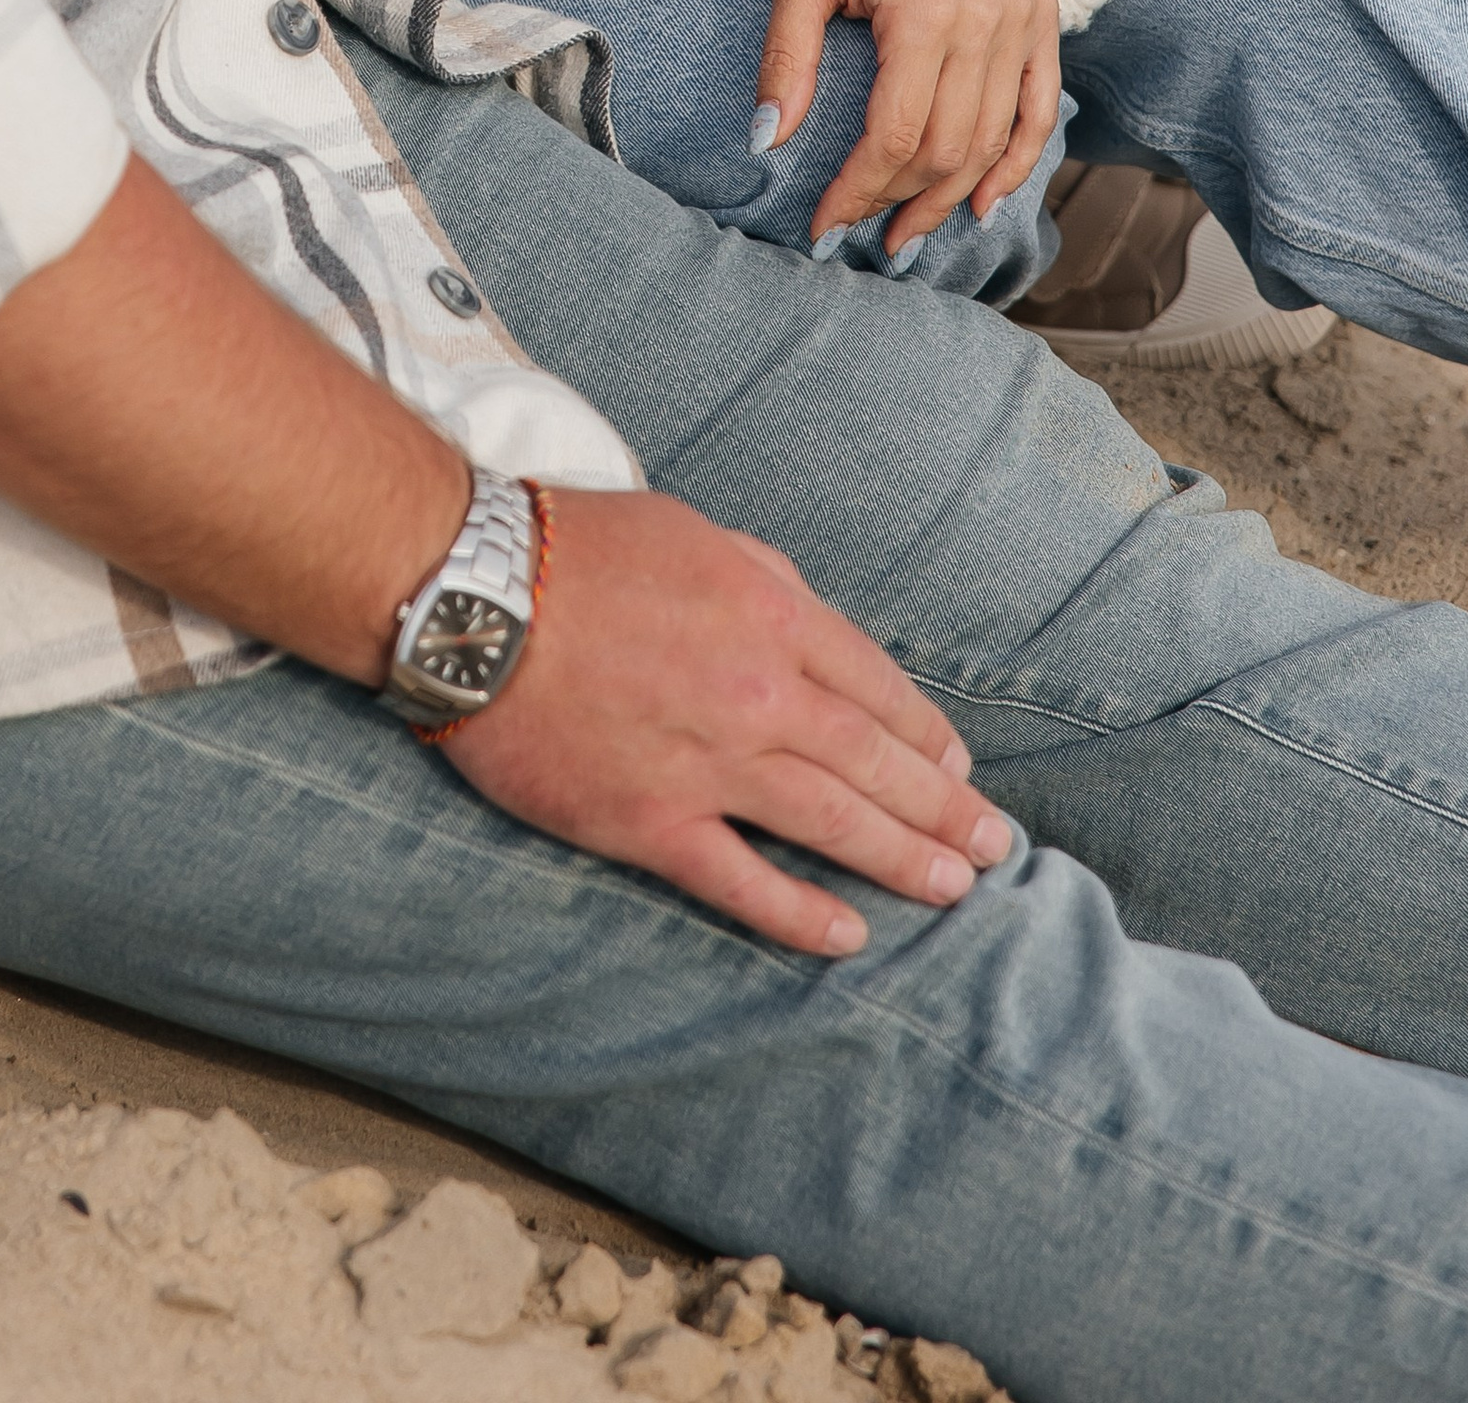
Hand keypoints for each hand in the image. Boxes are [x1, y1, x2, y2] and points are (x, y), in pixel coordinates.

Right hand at [447, 485, 1010, 954]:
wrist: (473, 595)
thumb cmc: (574, 549)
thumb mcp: (692, 533)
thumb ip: (763, 580)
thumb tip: (808, 620)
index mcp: (772, 616)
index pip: (879, 688)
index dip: (927, 733)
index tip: (957, 765)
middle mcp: (759, 694)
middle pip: (876, 762)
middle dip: (945, 807)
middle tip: (994, 844)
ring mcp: (709, 764)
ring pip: (833, 824)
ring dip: (906, 859)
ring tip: (956, 887)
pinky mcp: (652, 822)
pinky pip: (745, 882)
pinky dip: (803, 914)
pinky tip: (849, 935)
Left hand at [757, 0, 1062, 257]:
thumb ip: (788, 59)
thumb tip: (767, 141)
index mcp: (922, 9)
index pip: (895, 134)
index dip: (858, 191)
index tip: (822, 224)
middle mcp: (985, 18)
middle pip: (948, 147)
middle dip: (901, 202)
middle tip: (861, 236)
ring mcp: (1022, 16)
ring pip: (994, 137)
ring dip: (952, 196)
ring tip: (911, 234)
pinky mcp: (1040, 11)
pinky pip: (1040, 106)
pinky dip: (1018, 159)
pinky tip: (985, 200)